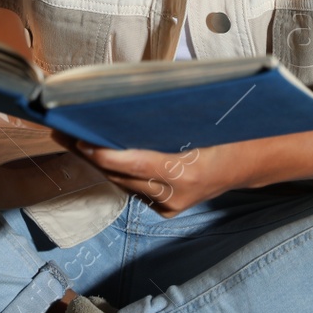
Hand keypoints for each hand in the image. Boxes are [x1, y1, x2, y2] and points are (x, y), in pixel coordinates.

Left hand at [56, 135, 254, 217]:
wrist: (251, 162)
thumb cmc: (228, 133)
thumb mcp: (201, 121)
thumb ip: (165, 120)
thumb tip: (125, 102)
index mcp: (186, 172)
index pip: (135, 164)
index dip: (105, 155)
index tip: (80, 141)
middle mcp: (176, 194)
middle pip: (122, 176)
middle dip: (91, 155)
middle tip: (62, 132)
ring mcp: (171, 205)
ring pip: (125, 185)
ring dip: (101, 165)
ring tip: (72, 140)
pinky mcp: (168, 210)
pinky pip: (136, 190)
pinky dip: (121, 175)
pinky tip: (101, 157)